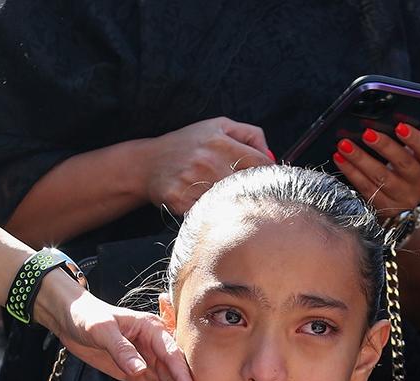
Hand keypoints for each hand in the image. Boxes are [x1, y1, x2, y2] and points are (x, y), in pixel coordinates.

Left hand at [36, 276, 207, 380]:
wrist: (72, 320)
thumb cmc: (87, 316)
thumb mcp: (102, 329)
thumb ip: (121, 350)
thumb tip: (140, 369)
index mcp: (153, 331)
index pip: (172, 357)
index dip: (183, 379)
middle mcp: (157, 349)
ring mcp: (150, 365)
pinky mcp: (140, 378)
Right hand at [143, 117, 272, 216]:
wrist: (147, 164)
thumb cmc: (187, 145)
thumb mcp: (218, 127)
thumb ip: (250, 135)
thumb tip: (272, 157)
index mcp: (220, 141)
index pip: (260, 163)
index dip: (268, 174)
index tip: (265, 180)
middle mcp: (207, 161)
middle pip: (248, 184)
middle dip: (252, 190)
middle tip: (249, 193)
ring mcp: (193, 183)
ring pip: (231, 201)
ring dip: (234, 203)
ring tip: (226, 198)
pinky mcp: (182, 202)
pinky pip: (210, 214)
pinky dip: (214, 214)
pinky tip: (209, 207)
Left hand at [332, 123, 419, 217]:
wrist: (402, 198)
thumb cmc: (406, 164)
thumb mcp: (413, 149)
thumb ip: (410, 131)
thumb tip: (395, 111)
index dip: (415, 139)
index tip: (399, 125)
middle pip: (403, 164)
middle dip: (383, 146)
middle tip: (366, 133)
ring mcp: (404, 199)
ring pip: (380, 178)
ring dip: (360, 159)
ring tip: (344, 144)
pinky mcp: (385, 209)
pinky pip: (366, 189)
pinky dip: (351, 173)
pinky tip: (341, 159)